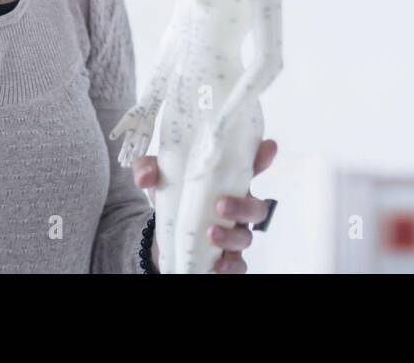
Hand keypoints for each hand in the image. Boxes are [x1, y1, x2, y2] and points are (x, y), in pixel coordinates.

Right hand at [108, 106, 155, 166]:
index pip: (125, 147)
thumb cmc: (134, 114)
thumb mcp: (124, 123)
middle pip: (130, 151)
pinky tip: (140, 156)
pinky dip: (142, 150)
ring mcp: (142, 138)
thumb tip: (110, 138)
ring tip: (130, 163)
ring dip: (134, 156)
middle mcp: (135, 138)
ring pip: (137, 150)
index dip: (122, 154)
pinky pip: (146, 145)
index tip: (119, 161)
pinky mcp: (149, 136)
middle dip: (127, 158)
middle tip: (123, 166)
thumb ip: (118, 130)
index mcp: (129, 135)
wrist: (145, 108)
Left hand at [132, 138, 277, 273]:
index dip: (263, 157)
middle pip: (257, 207)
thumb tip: (145, 176)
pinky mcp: (228, 257)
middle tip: (220, 205)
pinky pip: (240, 265)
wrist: (165, 231)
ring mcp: (235, 232)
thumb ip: (149, 168)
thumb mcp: (159, 176)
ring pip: (248, 237)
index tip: (268, 148)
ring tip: (210, 233)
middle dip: (243, 206)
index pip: (252, 166)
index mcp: (228, 181)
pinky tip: (217, 264)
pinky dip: (231, 266)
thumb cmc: (174, 193)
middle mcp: (238, 206)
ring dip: (232, 236)